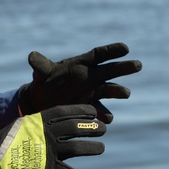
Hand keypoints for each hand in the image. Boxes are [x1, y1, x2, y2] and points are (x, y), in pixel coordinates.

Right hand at [0, 105, 106, 168]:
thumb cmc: (3, 143)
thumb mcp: (21, 126)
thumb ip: (39, 124)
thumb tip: (54, 122)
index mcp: (39, 121)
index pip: (66, 112)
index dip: (81, 111)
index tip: (93, 112)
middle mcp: (45, 134)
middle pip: (75, 129)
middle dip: (92, 128)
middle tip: (103, 129)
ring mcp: (46, 152)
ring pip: (77, 148)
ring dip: (92, 148)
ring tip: (101, 147)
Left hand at [18, 43, 141, 123]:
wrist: (43, 102)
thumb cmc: (44, 82)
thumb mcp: (42, 73)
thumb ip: (40, 65)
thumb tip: (32, 56)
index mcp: (82, 63)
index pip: (100, 54)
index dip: (112, 51)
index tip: (125, 48)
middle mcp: (92, 76)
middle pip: (111, 70)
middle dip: (124, 67)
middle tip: (137, 65)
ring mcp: (93, 92)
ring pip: (109, 90)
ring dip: (118, 91)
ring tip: (126, 93)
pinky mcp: (91, 106)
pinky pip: (101, 110)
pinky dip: (104, 114)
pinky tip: (107, 119)